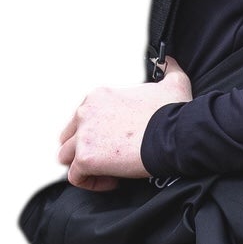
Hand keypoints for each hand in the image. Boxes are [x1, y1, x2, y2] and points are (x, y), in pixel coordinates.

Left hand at [58, 57, 191, 189]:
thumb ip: (168, 69)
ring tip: (110, 172)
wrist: (174, 135)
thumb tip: (169, 61)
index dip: (100, 134)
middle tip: (109, 159)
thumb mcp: (173, 83)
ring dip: (86, 166)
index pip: (83, 119)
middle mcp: (85, 113)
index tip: (120, 143)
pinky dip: (91, 182)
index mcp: (98, 97)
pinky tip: (113, 181)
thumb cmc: (174, 112)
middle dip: (86, 148)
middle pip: (69, 137)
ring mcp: (83, 136)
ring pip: (67, 157)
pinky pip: (77, 177)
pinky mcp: (86, 158)